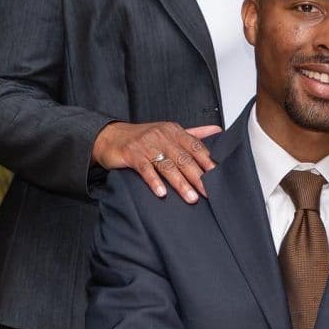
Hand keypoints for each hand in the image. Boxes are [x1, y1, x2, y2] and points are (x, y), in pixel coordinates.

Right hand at [91, 121, 220, 202]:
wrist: (110, 136)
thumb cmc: (143, 137)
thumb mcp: (169, 132)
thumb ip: (194, 134)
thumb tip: (218, 130)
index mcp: (174, 131)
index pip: (195, 146)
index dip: (208, 161)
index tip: (219, 176)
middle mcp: (162, 136)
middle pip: (184, 158)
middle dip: (198, 177)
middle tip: (208, 192)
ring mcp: (146, 145)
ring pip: (167, 166)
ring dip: (180, 183)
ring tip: (191, 197)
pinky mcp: (131, 154)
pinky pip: (145, 169)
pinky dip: (154, 181)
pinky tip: (162, 193)